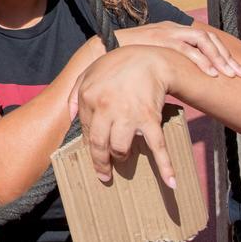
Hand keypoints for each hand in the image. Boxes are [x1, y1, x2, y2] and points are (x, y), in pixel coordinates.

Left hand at [69, 46, 177, 189]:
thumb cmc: (117, 65)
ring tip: (123, 157)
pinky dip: (166, 166)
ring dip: (122, 157)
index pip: (87, 131)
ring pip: (120, 148)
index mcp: (89, 98)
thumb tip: (70, 115)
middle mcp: (106, 109)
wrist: (149, 58)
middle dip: (102, 163)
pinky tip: (170, 182)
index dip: (92, 145)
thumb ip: (75, 93)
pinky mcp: (149, 119)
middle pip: (100, 145)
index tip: (95, 155)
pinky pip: (156, 147)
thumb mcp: (88, 73)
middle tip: (104, 174)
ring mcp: (128, 115)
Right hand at [116, 22, 240, 78]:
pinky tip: (211, 74)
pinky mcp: (160, 39)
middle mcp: (172, 29)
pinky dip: (202, 60)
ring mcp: (167, 32)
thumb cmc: (123, 61)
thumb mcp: (149, 60)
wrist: (100, 50)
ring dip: (219, 59)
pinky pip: (187, 48)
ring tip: (229, 76)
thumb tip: (182, 84)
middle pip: (210, 39)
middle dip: (227, 58)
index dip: (222, 56)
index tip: (235, 75)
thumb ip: (164, 66)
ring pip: (203, 40)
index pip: (205, 40)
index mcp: (172, 33)